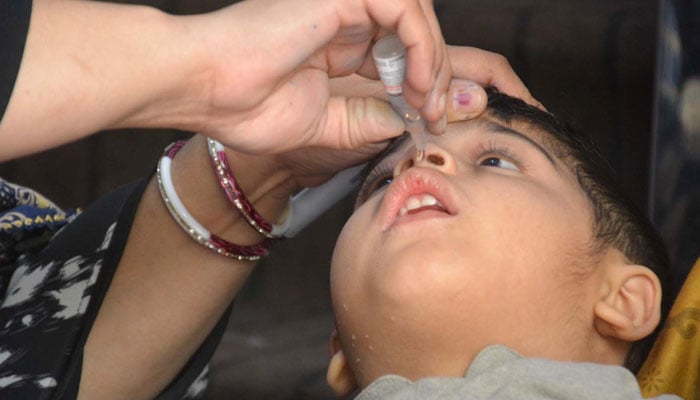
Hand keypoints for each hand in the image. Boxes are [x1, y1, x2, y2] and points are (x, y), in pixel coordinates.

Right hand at [189, 0, 450, 154]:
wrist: (204, 88)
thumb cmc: (244, 106)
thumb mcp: (325, 125)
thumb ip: (369, 120)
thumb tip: (413, 118)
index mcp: (337, 41)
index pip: (401, 48)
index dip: (425, 81)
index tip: (433, 119)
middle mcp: (345, 15)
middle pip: (416, 29)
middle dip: (438, 73)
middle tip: (437, 114)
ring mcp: (344, 0)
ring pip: (417, 13)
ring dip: (434, 60)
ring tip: (428, 102)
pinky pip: (405, 11)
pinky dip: (423, 47)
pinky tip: (418, 84)